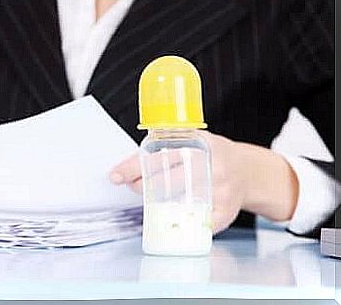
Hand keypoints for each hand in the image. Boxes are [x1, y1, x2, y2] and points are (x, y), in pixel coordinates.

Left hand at [109, 131, 298, 233]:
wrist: (248, 171)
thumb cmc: (212, 156)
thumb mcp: (194, 140)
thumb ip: (168, 144)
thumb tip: (131, 164)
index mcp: (200, 144)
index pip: (160, 155)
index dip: (134, 167)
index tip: (116, 175)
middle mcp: (211, 165)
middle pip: (167, 180)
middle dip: (142, 185)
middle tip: (134, 186)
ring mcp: (220, 189)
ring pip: (180, 202)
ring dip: (157, 203)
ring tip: (149, 198)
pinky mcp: (226, 210)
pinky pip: (201, 222)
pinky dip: (184, 224)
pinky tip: (173, 220)